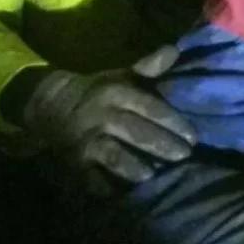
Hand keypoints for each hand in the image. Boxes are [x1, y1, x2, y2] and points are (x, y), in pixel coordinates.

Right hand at [23, 46, 195, 186]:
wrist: (50, 105)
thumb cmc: (98, 92)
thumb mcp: (121, 76)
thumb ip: (149, 68)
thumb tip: (174, 50)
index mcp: (116, 92)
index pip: (149, 107)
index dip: (173, 121)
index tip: (193, 137)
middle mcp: (102, 116)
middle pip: (136, 132)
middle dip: (162, 145)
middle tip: (185, 157)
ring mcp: (86, 140)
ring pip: (114, 155)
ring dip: (134, 167)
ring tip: (153, 175)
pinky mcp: (74, 162)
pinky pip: (91, 178)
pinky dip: (106, 187)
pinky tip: (122, 193)